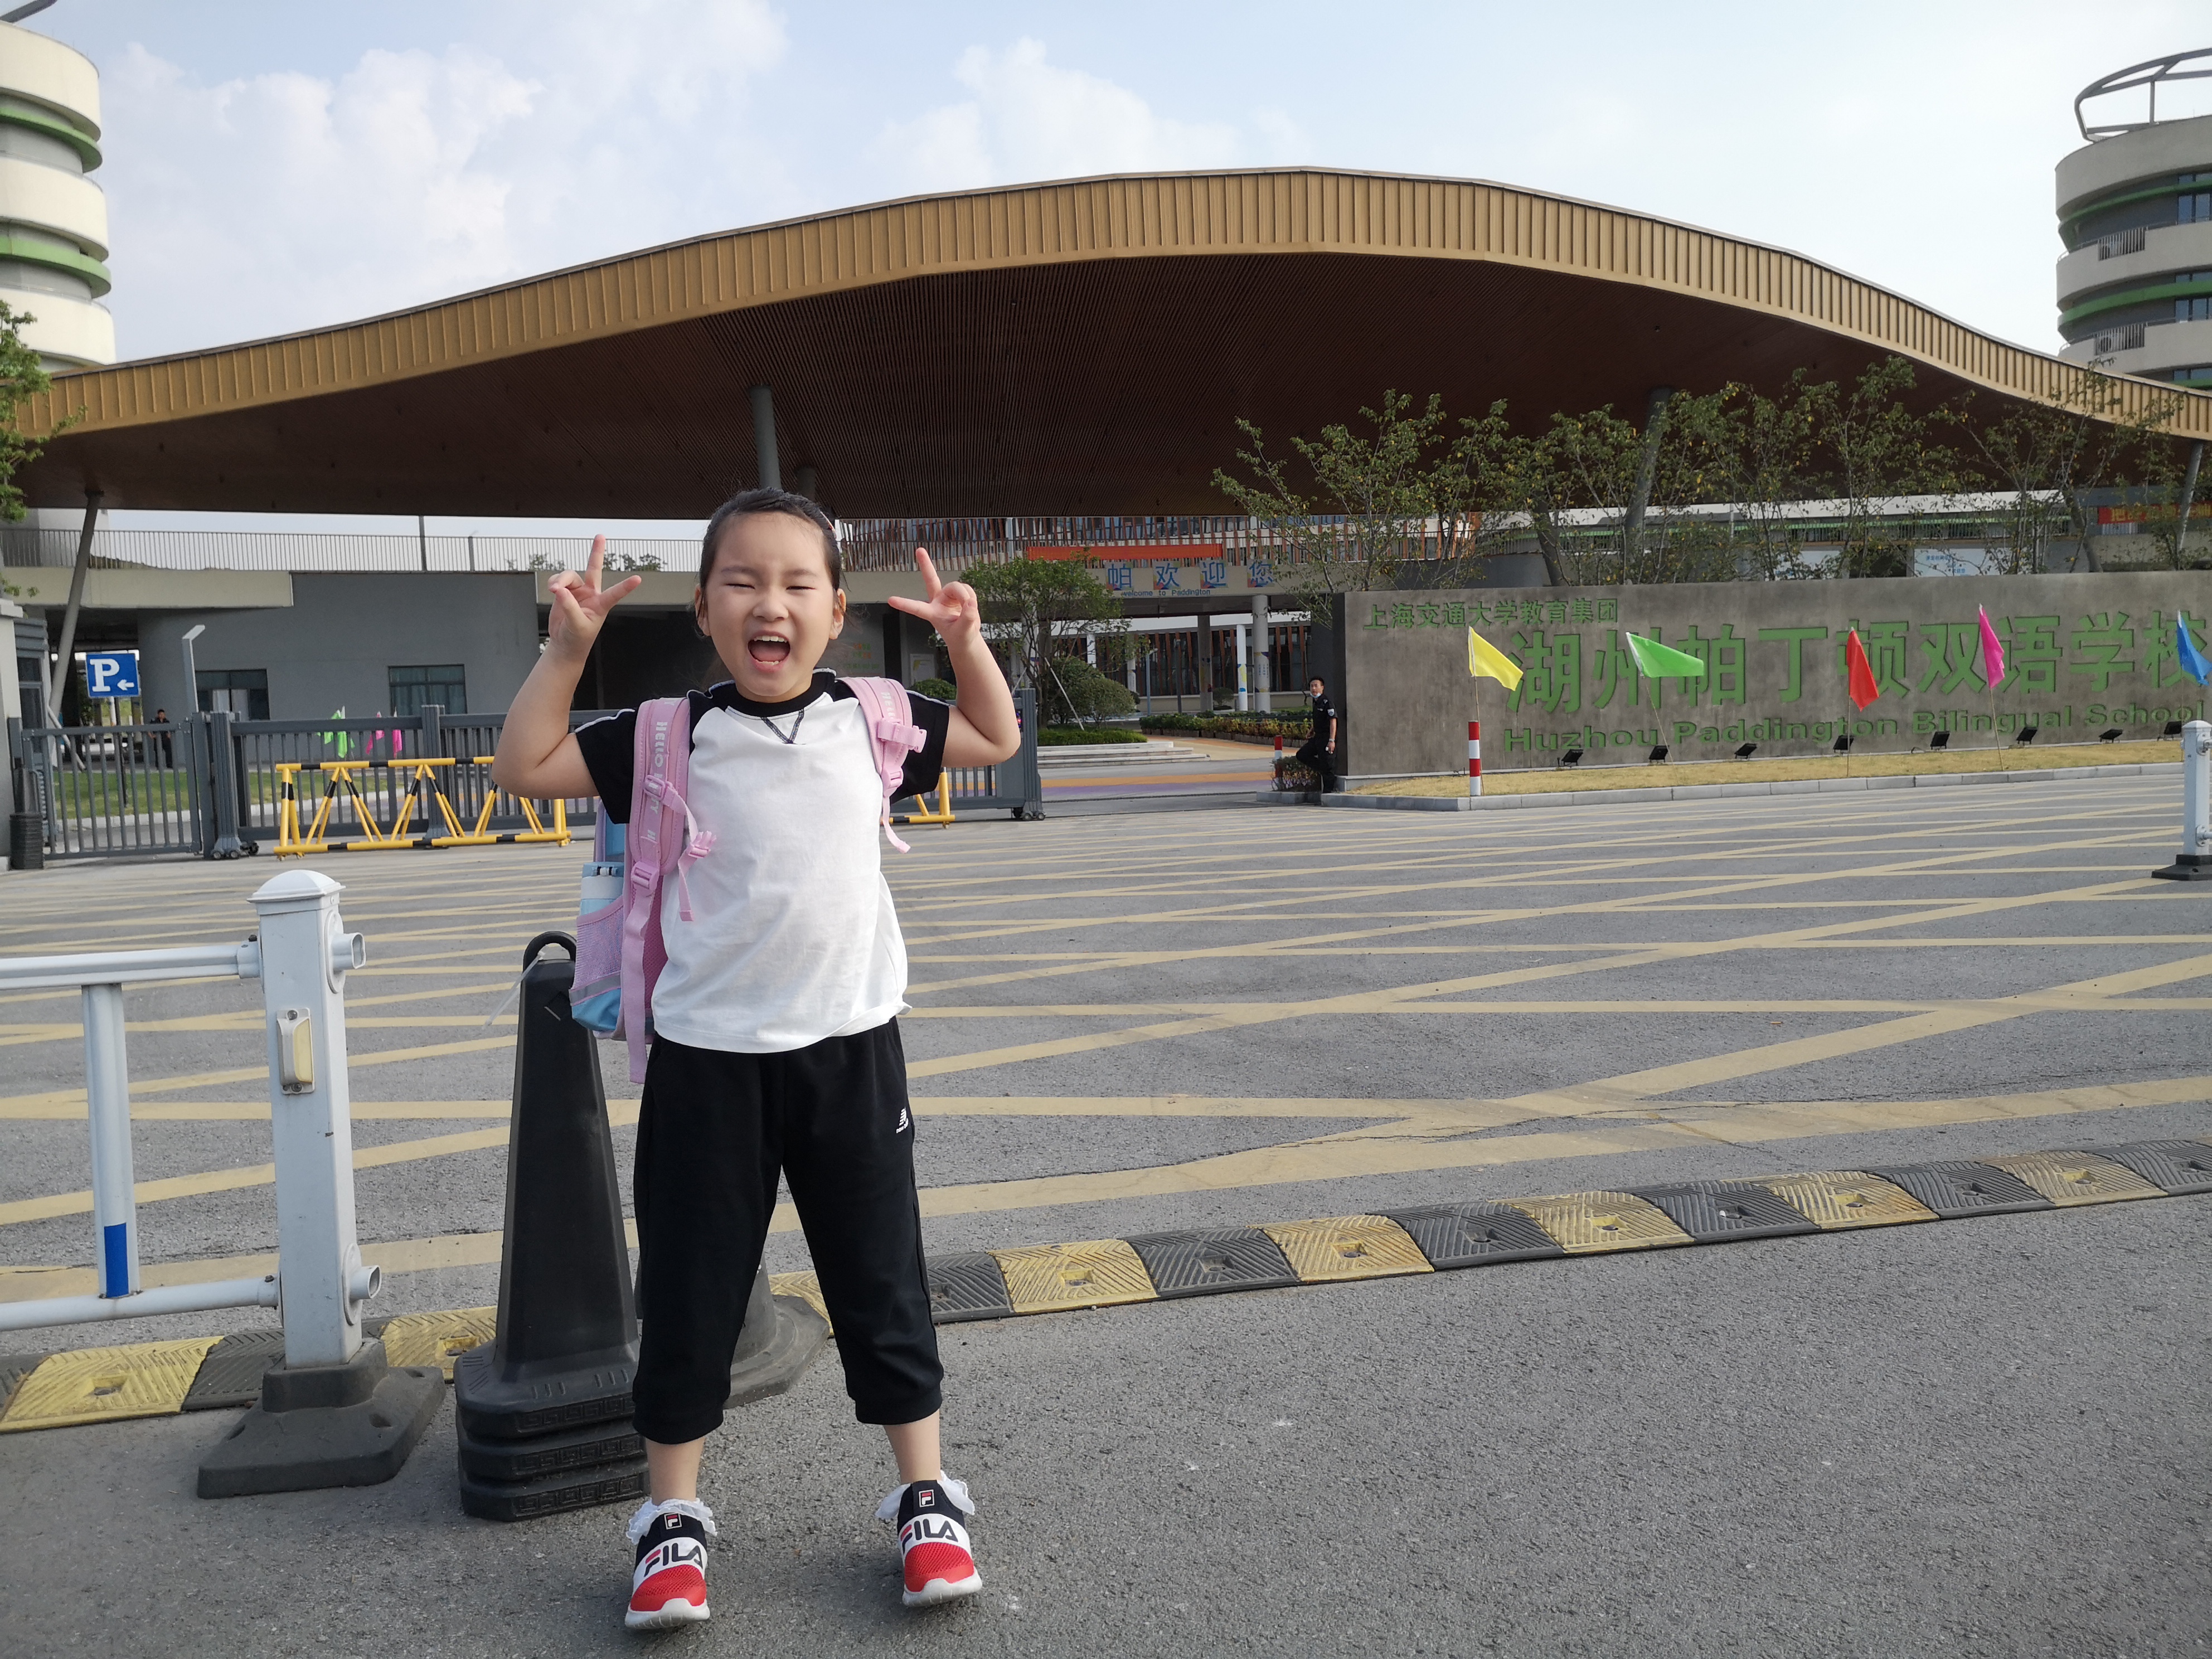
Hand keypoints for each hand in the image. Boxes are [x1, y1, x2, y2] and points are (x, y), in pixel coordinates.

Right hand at [545, 535, 640, 662]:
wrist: (565, 643)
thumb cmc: (577, 638)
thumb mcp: (576, 625)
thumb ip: (569, 606)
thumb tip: (559, 590)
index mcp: (601, 605)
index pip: (615, 594)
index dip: (626, 587)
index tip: (638, 579)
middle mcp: (591, 594)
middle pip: (594, 569)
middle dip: (596, 552)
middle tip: (600, 536)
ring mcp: (578, 591)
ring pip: (569, 575)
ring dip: (560, 580)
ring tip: (555, 590)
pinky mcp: (565, 591)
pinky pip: (558, 580)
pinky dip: (553, 583)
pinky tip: (553, 591)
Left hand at [886, 549, 980, 646]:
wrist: (967, 637)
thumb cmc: (960, 637)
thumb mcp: (963, 632)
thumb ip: (967, 618)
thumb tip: (970, 603)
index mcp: (932, 614)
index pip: (917, 608)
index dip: (904, 604)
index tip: (890, 600)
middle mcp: (937, 601)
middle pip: (931, 580)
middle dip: (926, 564)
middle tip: (919, 550)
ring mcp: (947, 596)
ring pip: (958, 587)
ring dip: (966, 596)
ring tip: (970, 609)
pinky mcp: (958, 594)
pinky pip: (968, 589)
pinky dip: (972, 597)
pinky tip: (970, 606)